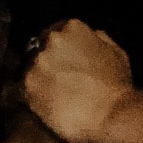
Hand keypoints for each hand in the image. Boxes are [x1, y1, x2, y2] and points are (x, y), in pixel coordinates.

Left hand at [22, 20, 134, 142]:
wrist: (111, 114)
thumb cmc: (118, 85)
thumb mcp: (116, 52)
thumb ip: (98, 39)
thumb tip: (90, 36)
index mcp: (73, 27)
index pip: (58, 33)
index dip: (62, 51)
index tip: (66, 64)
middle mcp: (51, 40)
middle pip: (42, 50)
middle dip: (49, 64)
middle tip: (61, 82)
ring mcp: (37, 63)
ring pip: (32, 70)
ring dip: (40, 81)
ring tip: (53, 98)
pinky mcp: (28, 87)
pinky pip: (24, 91)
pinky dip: (33, 98)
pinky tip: (46, 108)